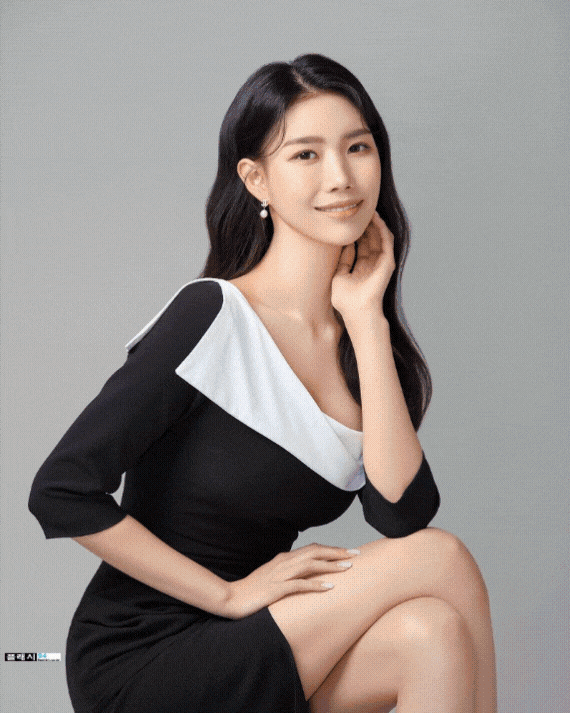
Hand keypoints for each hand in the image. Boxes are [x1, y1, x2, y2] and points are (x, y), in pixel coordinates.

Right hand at [220, 543, 358, 619]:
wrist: (230, 598)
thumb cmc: (252, 590)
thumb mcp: (272, 577)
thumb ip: (288, 573)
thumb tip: (306, 574)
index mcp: (283, 559)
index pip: (312, 549)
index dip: (331, 549)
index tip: (349, 552)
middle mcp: (283, 563)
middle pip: (315, 552)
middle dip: (337, 553)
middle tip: (356, 555)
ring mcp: (279, 575)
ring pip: (310, 565)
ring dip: (330, 566)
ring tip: (348, 568)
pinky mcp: (275, 589)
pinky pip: (299, 585)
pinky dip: (315, 584)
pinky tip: (329, 587)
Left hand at [331, 211, 394, 319]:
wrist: (356, 311)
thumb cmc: (346, 300)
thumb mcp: (339, 276)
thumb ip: (343, 261)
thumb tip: (343, 246)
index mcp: (362, 268)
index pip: (360, 246)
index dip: (356, 233)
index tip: (348, 220)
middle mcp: (373, 264)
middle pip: (371, 239)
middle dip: (365, 225)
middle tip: (358, 210)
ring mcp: (381, 263)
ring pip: (380, 237)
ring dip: (375, 224)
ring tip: (368, 210)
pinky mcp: (387, 262)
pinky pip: (386, 241)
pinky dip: (382, 228)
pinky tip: (376, 218)